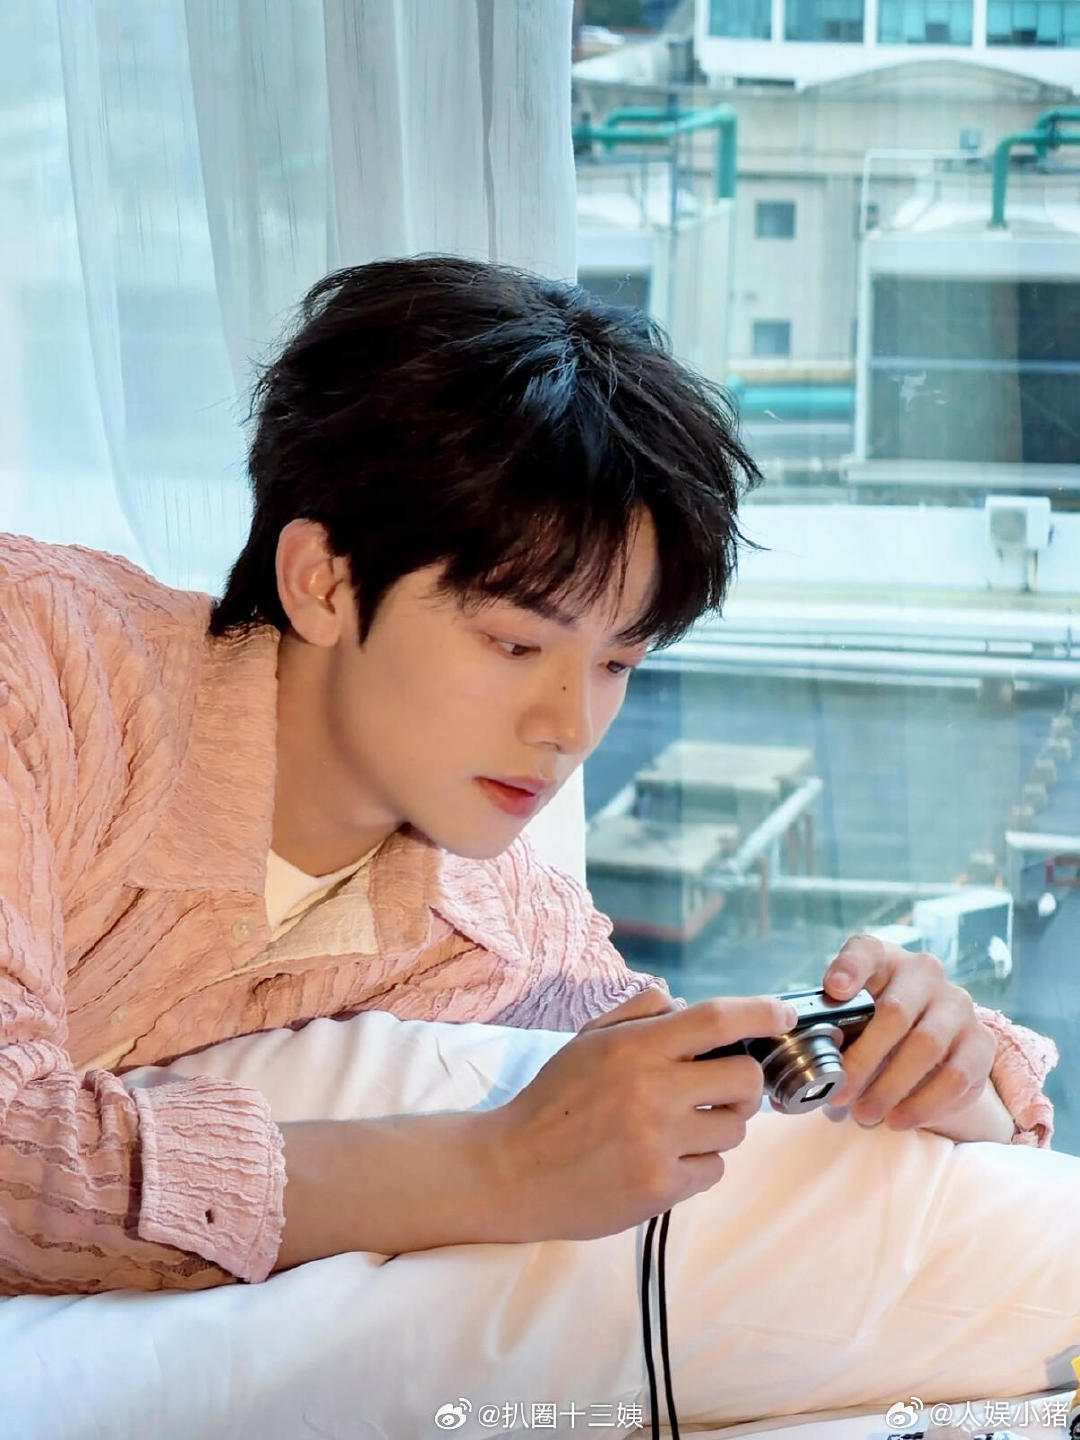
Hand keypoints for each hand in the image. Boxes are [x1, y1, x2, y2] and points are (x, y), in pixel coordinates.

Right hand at [488, 992, 797, 1242]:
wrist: (512, 1170)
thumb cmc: (551, 1100)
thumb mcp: (586, 1040)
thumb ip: (636, 1013)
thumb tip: (681, 1001)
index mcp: (635, 1048)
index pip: (716, 1019)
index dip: (760, 1012)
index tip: (783, 1014)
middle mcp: (653, 1091)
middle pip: (745, 1080)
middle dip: (744, 1083)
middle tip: (723, 1089)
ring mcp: (659, 1143)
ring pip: (735, 1129)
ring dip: (719, 1125)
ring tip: (681, 1127)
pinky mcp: (660, 1188)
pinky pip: (713, 1169)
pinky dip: (698, 1164)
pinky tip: (665, 1160)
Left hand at [822, 933, 999, 1136]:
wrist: (929, 1046)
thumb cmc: (874, 1029)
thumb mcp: (848, 1021)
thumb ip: (824, 1038)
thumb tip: (792, 1086)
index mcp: (883, 958)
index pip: (865, 952)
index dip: (849, 968)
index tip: (833, 989)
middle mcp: (925, 972)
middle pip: (894, 1012)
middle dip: (863, 1060)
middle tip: (839, 1095)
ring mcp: (957, 1005)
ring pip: (926, 1046)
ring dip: (891, 1087)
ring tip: (865, 1115)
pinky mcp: (981, 1042)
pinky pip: (956, 1076)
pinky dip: (923, 1103)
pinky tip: (899, 1119)